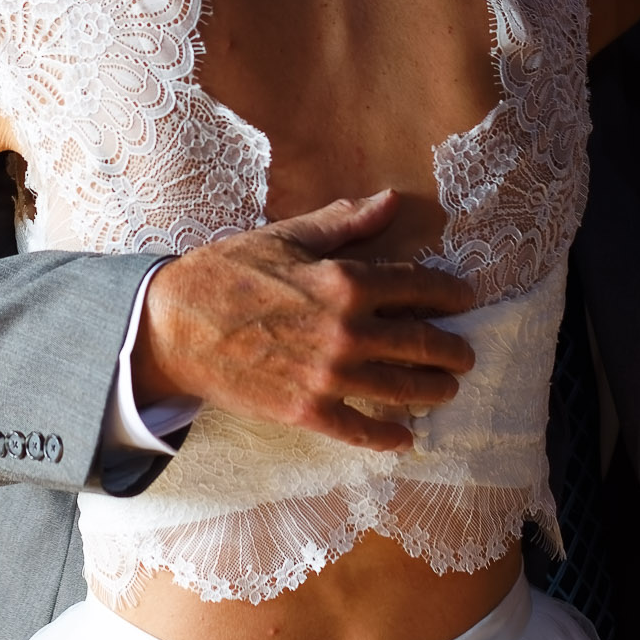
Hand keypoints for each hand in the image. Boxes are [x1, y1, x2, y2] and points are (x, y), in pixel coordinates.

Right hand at [130, 190, 476, 452]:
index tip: (465, 299)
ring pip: (403, 388)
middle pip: (422, 343)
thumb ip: (344, 223)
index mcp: (346, 282)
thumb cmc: (228, 272)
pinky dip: (389, 437)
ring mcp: (329, 376)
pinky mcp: (307, 410)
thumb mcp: (287, 237)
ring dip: (433, 390)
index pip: (419, 288)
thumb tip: (390, 200)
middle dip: (452, 349)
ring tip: (447, 389)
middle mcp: (347, 332)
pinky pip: (361, 430)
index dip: (450, 294)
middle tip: (464, 353)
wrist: (174, 325)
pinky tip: (407, 438)